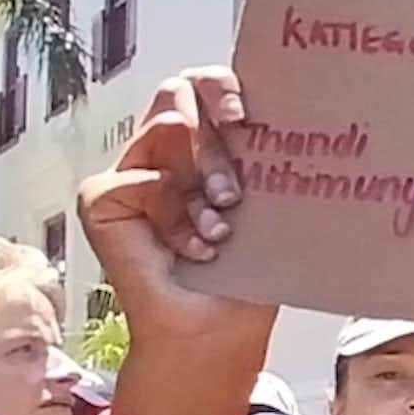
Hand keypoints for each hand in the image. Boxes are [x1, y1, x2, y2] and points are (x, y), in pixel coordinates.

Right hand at [77, 70, 274, 414]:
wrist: (220, 330)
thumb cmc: (251, 272)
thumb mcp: (270, 207)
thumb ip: (268, 159)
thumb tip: (311, 116)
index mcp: (209, 144)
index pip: (206, 84)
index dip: (222, 84)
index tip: (248, 116)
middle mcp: (167, 150)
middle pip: (178, 92)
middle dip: (215, 139)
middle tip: (236, 191)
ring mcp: (133, 171)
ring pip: (164, 131)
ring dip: (203, 180)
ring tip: (222, 229)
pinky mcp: (102, 198)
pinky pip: (140, 181)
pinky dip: (173, 218)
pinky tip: (196, 250)